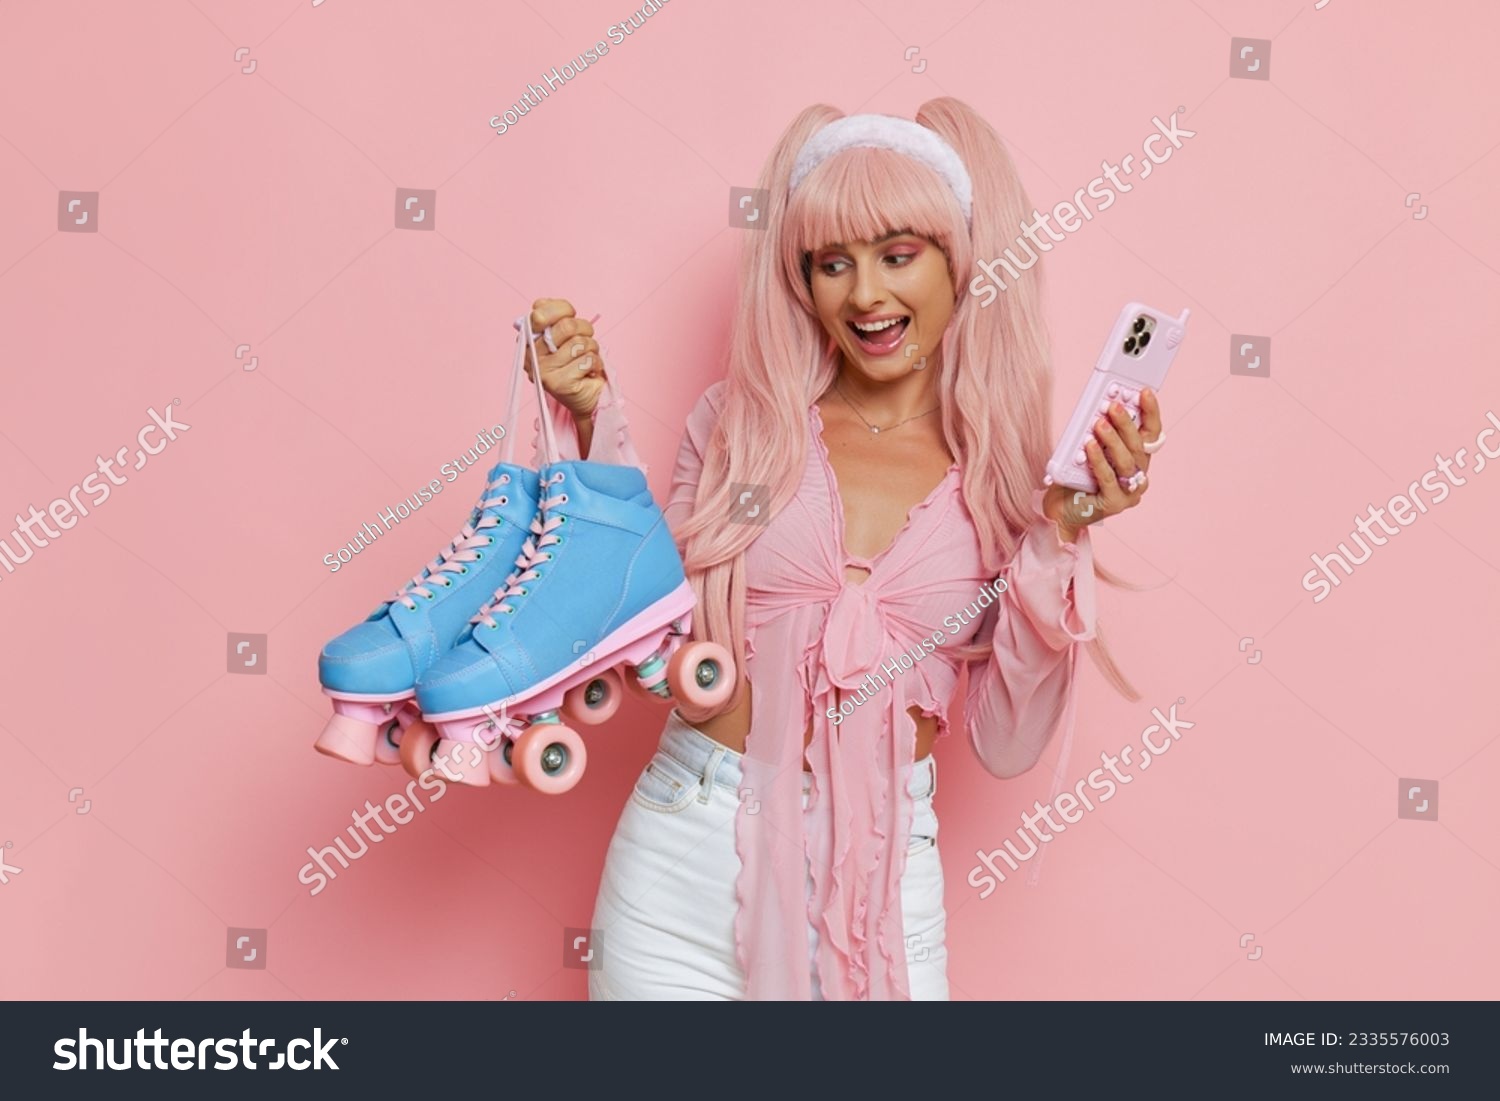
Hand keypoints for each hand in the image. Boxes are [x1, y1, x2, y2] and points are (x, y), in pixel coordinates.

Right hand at [522, 298, 606, 420]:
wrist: (585, 396)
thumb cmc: (575, 362)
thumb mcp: (564, 336)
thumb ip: (553, 318)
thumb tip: (541, 303)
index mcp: (528, 339)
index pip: (540, 312)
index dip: (563, 310)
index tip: (571, 315)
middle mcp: (531, 355)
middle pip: (566, 326)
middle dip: (585, 330)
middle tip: (585, 342)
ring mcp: (543, 371)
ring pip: (579, 344)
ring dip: (592, 349)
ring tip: (586, 358)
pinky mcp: (559, 384)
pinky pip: (587, 360)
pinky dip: (596, 363)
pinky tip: (589, 371)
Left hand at [1042, 388, 1162, 539]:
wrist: (1059, 510)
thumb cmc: (1075, 478)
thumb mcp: (1089, 450)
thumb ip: (1098, 432)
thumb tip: (1099, 406)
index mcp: (1137, 459)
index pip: (1151, 433)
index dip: (1150, 412)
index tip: (1144, 392)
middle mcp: (1138, 475)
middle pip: (1138, 446)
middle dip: (1126, 423)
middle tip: (1113, 406)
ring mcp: (1129, 492)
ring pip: (1126, 461)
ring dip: (1112, 440)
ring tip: (1099, 423)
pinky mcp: (1115, 504)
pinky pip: (1108, 478)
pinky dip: (1099, 460)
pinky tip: (1089, 446)